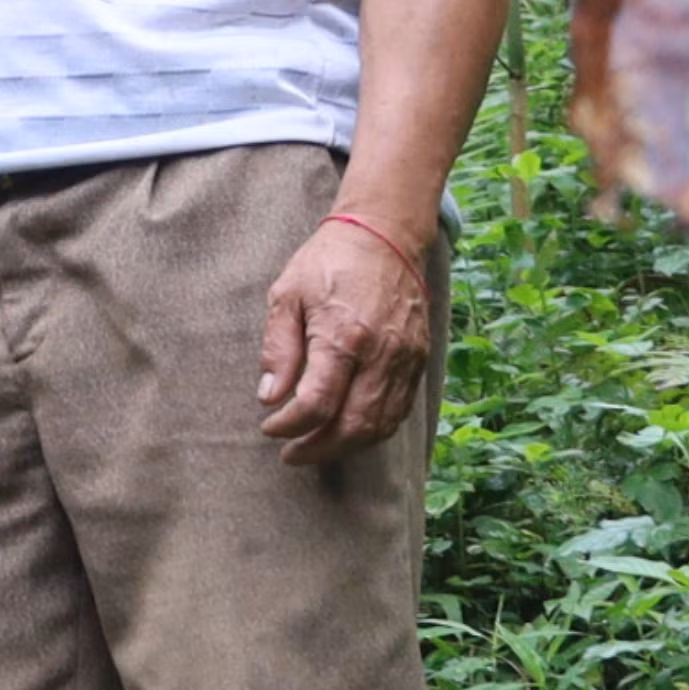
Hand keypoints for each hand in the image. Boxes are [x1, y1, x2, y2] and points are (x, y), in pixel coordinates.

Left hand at [257, 204, 438, 459]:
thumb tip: (269, 396)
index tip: (270, 427)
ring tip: (316, 448)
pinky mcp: (419, 360)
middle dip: (319, 448)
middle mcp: (381, 354)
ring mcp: (406, 359)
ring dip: (347, 446)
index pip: (316, 404)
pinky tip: (349, 431)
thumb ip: (278, 349)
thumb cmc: (329, 262)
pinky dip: (374, 430)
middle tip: (291, 455)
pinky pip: (400, 410)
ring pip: (381, 424)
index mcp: (343, 336)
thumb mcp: (287, 296)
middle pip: (353, 425)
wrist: (386, 235)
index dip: (289, 426)